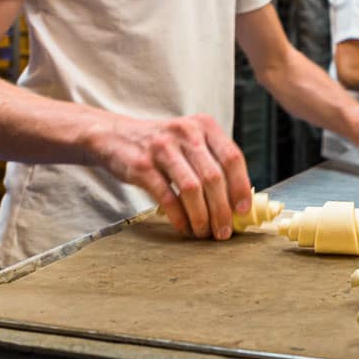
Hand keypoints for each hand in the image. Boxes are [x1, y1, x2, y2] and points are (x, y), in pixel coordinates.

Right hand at [87, 113, 252, 240]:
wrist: (116, 136)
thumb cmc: (162, 145)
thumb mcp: (190, 140)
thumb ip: (212, 162)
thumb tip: (237, 203)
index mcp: (204, 125)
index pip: (232, 157)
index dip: (241, 187)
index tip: (242, 210)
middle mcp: (186, 132)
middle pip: (213, 177)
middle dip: (222, 210)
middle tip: (223, 231)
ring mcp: (163, 148)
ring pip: (192, 189)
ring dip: (202, 217)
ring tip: (204, 233)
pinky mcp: (142, 166)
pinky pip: (167, 197)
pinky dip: (179, 217)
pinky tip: (184, 227)